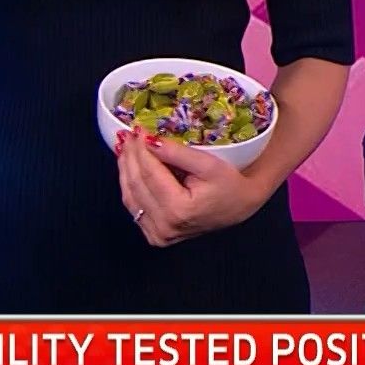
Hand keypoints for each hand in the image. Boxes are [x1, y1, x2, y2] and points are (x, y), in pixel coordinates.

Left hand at [115, 129, 278, 246]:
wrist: (239, 207)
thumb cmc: (230, 185)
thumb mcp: (209, 164)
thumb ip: (178, 153)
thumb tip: (148, 139)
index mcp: (179, 210)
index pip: (150, 174)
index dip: (141, 149)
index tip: (137, 129)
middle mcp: (165, 227)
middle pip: (137, 184)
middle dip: (130, 157)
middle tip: (127, 134)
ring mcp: (158, 234)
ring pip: (130, 197)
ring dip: (125, 170)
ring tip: (126, 147)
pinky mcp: (155, 235)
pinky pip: (135, 208)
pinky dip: (130, 186)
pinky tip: (130, 167)